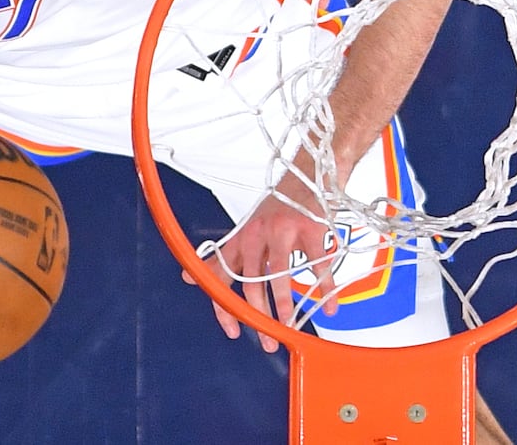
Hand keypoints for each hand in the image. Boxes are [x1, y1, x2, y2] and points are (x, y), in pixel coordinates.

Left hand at [183, 169, 337, 352]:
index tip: (233, 330)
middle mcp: (256, 234)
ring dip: (284, 304)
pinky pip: (317, 265)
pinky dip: (325, 290)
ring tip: (291, 326)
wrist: (305, 178)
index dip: (224, 306)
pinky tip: (329, 306)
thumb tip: (188, 277)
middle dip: (259, 315)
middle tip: (269, 339)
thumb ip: (221, 258)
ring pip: (278, 274)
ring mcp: (282, 230)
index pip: (222, 276)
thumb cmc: (275, 210)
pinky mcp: (308, 228)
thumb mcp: (244, 233)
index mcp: (240, 239)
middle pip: (251, 281)